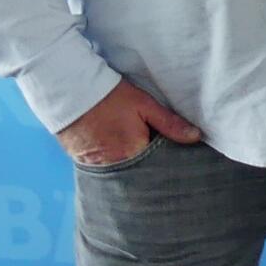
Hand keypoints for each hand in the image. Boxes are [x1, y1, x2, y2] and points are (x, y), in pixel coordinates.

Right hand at [57, 78, 201, 165]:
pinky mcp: (84, 164)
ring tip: (134, 155)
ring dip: (130, 167)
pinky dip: (113, 164)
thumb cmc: (110, 96)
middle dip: (148, 167)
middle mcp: (115, 166)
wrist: (69, 91)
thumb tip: (196, 137)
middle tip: (152, 153)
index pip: (158, 165)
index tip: (171, 154)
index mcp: (134, 153)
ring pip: (123, 174)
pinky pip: (105, 170)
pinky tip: (116, 155)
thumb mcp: (144, 105)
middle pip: (140, 173)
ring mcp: (97, 167)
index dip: (165, 160)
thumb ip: (170, 123)